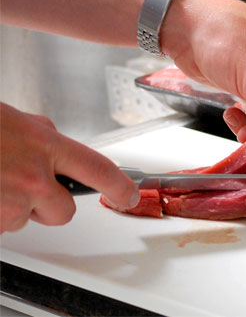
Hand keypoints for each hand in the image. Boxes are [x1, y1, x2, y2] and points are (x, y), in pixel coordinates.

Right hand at [0, 103, 138, 233]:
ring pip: (27, 220)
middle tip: (24, 189)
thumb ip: (43, 137)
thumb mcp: (15, 121)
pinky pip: (3, 228)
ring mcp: (13, 202)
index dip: (120, 186)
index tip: (129, 195)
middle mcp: (33, 177)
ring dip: (13, 209)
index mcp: (43, 145)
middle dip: (51, 207)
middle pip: (65, 211)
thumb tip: (56, 144)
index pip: (100, 169)